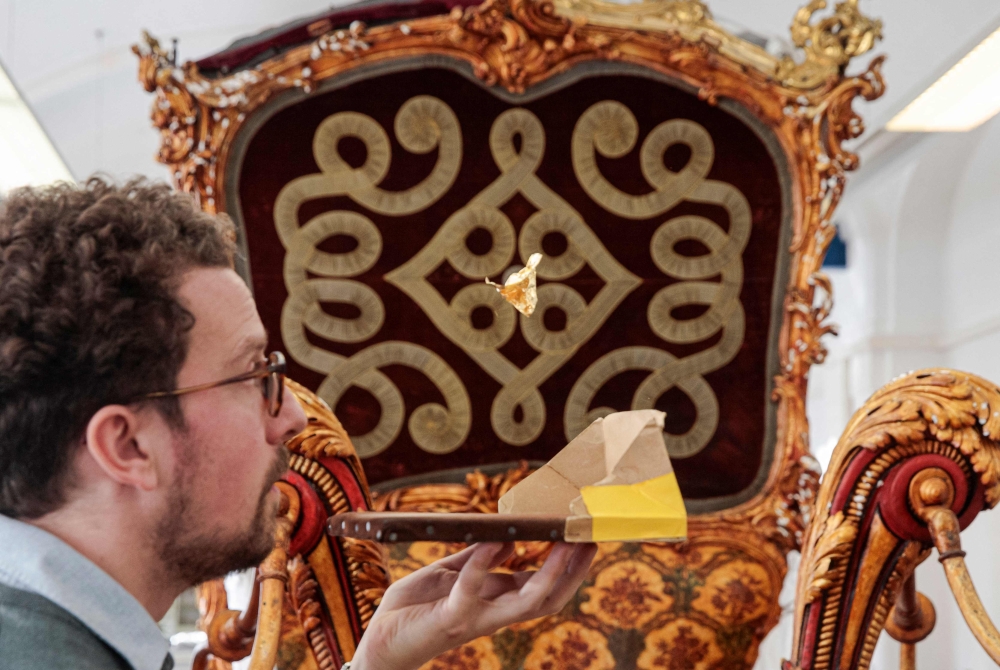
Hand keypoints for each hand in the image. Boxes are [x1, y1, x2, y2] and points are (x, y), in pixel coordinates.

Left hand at [351, 541, 596, 669]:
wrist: (379, 640)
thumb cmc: (415, 607)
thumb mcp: (450, 573)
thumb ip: (478, 558)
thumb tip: (509, 538)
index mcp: (495, 601)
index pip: (542, 587)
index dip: (567, 567)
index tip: (585, 539)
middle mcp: (493, 614)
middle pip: (548, 599)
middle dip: (572, 572)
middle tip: (589, 541)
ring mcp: (475, 619)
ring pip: (526, 603)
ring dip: (550, 573)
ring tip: (563, 544)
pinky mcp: (450, 618)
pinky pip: (471, 590)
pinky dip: (483, 563)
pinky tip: (493, 540)